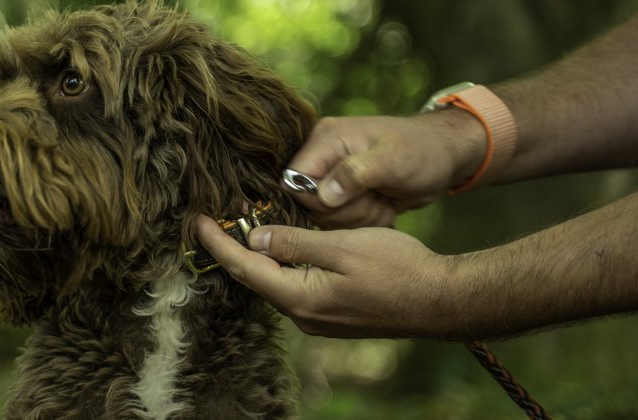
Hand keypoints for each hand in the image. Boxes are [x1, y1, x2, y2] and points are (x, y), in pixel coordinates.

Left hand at [195, 215, 459, 338]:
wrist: (441, 300)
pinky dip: (280, 265)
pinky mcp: (331, 315)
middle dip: (230, 249)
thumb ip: (295, 242)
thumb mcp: (342, 246)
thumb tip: (255, 237)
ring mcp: (317, 319)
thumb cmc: (398, 268)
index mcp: (300, 297)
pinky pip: (293, 287)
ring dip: (256, 256)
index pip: (244, 268)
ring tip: (241, 225)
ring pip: (274, 282)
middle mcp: (302, 315)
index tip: (196, 221)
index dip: (217, 243)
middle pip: (254, 278)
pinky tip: (280, 244)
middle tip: (211, 220)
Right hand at [288, 112, 484, 227]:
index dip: (316, 199)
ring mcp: (331, 176)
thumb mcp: (394, 161)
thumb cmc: (422, 151)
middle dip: (343, 211)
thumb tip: (324, 195)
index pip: (293, 180)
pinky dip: (360, 221)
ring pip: (322, 216)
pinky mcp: (342, 193)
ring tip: (382, 202)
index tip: (349, 199)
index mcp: (326, 140)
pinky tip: (381, 207)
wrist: (443, 157)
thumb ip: (356, 173)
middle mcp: (322, 157)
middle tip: (375, 199)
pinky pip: (337, 220)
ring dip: (355, 218)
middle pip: (307, 203)